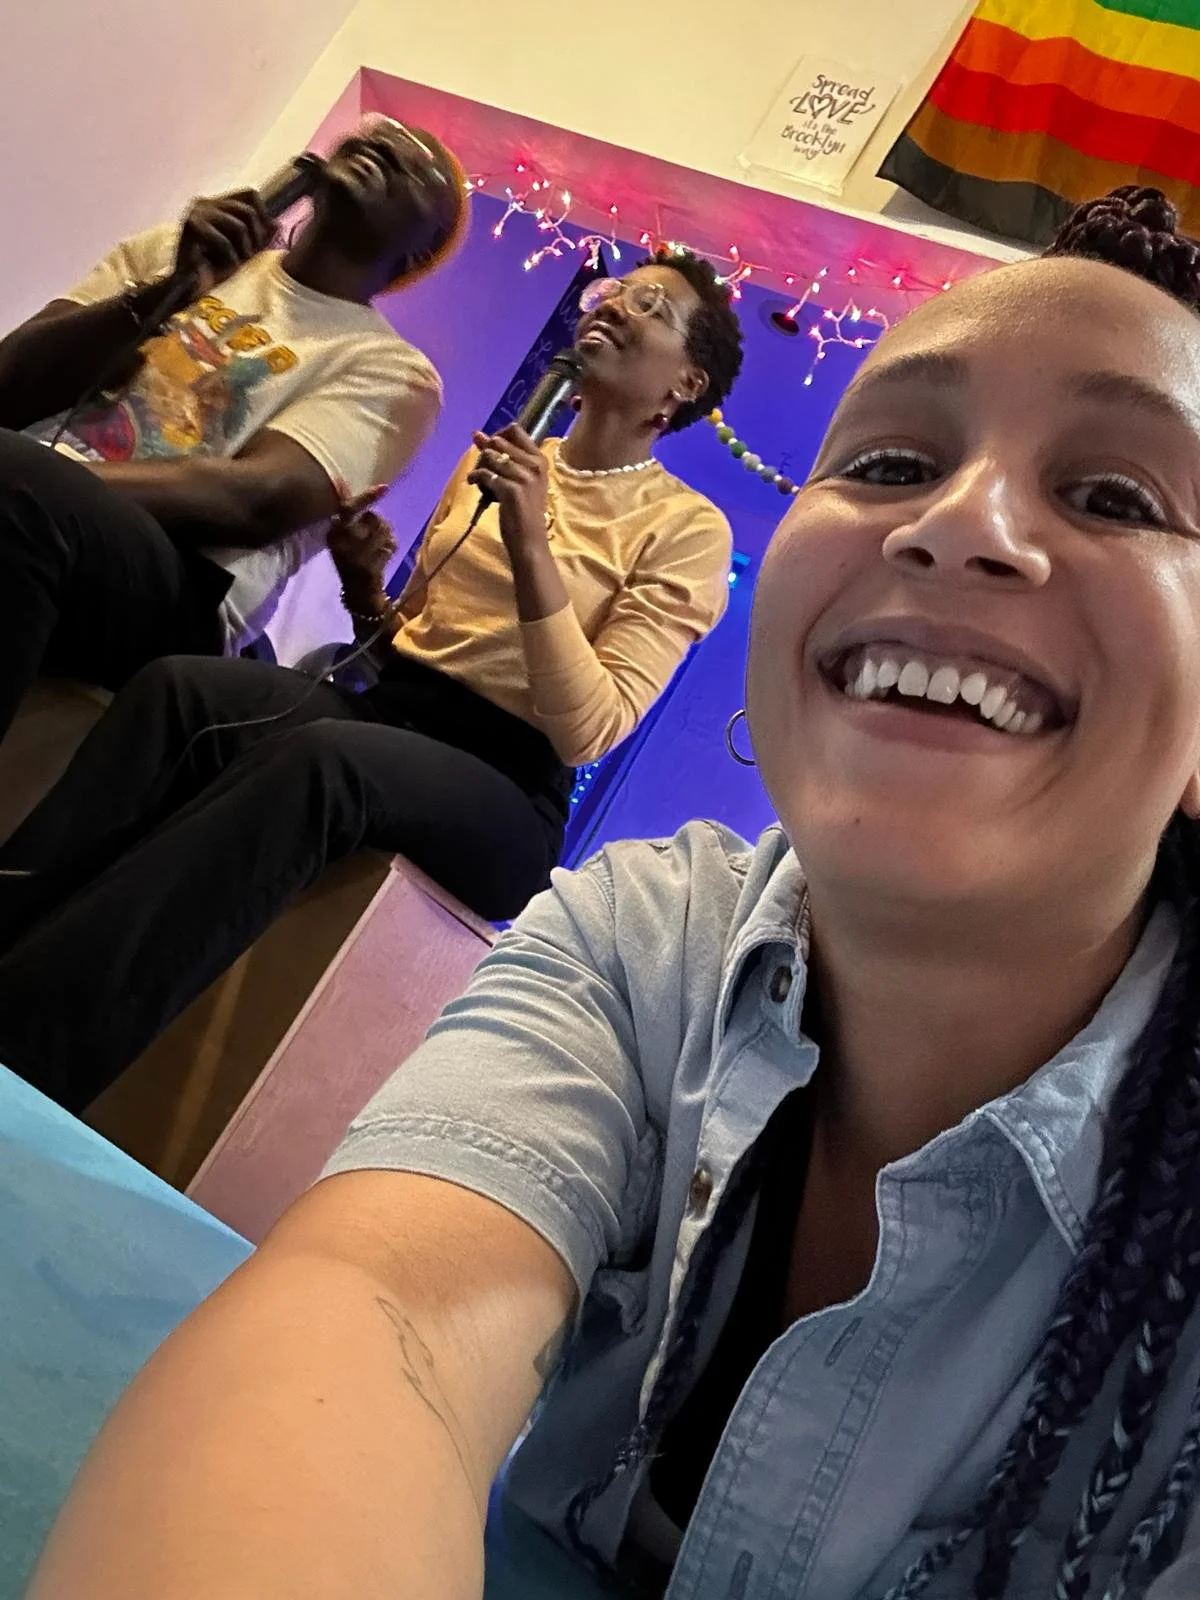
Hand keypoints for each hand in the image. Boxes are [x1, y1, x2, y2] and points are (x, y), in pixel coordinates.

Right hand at [174, 189, 274, 292]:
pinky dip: (230, 260)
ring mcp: (197, 213)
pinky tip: (224, 268)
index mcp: (216, 204)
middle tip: (249, 258)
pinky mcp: (191, 226)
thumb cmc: (214, 270)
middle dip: (255, 238)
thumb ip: (259, 237)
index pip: (250, 194)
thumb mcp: (243, 251)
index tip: (261, 240)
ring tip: (236, 264)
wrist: (187, 287)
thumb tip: (277, 224)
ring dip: (243, 251)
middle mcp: (205, 203)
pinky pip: (224, 242)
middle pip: (248, 211)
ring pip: (239, 226)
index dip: (263, 216)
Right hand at [328, 485, 395, 611]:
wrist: (359, 592)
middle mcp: (340, 543)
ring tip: (380, 546)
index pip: (347, 509)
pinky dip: (391, 547)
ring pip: (383, 530)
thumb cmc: (353, 559)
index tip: (384, 488)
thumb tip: (352, 485)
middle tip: (379, 532)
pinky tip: (384, 556)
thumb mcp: (345, 536)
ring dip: (387, 535)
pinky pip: (390, 545)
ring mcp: (355, 556)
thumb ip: (350, 514)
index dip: (365, 497)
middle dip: (379, 523)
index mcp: (332, 533)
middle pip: (372, 517)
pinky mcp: (370, 567)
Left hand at [467, 426, 549, 556]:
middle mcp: (535, 465)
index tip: (490, 449)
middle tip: (483, 470)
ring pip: (490, 456)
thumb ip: (501, 456)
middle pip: (499, 441)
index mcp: (540, 459)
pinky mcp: (511, 490)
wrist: (529, 539)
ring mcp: (524, 477)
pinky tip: (474, 483)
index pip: (515, 430)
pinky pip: (485, 474)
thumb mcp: (519, 480)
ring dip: (479, 466)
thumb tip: (477, 434)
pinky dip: (475, 477)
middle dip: (485, 452)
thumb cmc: (524, 511)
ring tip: (480, 480)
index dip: (497, 435)